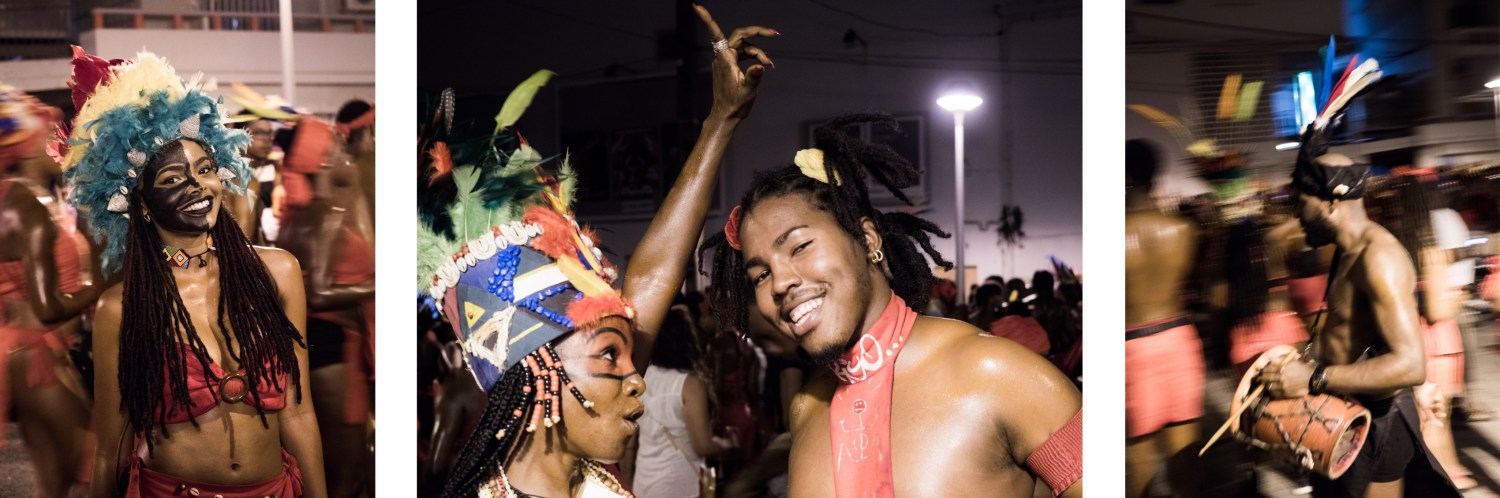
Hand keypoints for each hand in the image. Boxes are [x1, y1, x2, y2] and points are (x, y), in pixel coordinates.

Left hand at [694, 4, 777, 122]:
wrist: (726, 116)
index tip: (697, 6)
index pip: (717, 33)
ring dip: (759, 53)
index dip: (707, 19)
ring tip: (770, 65)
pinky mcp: (729, 66)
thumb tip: (761, 66)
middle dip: (757, 33)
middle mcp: (723, 57)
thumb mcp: (747, 91)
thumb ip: (754, 77)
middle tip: (774, 33)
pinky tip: (764, 66)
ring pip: (745, 47)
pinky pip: (743, 55)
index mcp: (725, 59)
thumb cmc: (735, 104)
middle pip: (740, 36)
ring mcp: (725, 61)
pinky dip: (754, 58)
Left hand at [1261, 355, 1313, 398]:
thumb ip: (1279, 359)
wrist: (1312, 379)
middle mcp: (1280, 378)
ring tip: (1266, 384)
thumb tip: (1269, 357)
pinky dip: (1272, 392)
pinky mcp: (1286, 394)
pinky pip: (1274, 394)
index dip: (1263, 370)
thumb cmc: (1302, 368)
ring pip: (1268, 387)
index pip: (1266, 370)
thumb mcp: (1291, 361)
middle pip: (1265, 378)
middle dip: (1263, 378)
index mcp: (1281, 368)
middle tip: (1262, 378)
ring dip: (1266, 385)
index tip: (1262, 371)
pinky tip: (1272, 390)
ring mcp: (1283, 387)